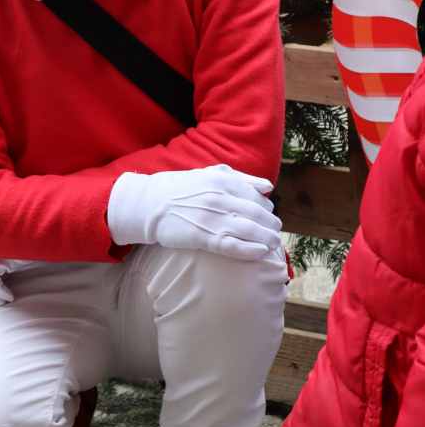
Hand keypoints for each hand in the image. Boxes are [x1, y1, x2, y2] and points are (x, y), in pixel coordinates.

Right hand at [107, 165, 282, 261]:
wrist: (149, 204)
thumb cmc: (180, 189)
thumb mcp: (210, 174)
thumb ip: (240, 178)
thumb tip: (268, 187)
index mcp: (223, 180)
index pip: (257, 196)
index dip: (267, 208)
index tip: (269, 215)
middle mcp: (221, 198)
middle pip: (258, 214)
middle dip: (271, 224)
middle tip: (277, 231)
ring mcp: (212, 218)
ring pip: (250, 230)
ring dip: (267, 238)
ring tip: (274, 244)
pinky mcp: (203, 237)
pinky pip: (233, 246)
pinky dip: (251, 250)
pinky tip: (261, 252)